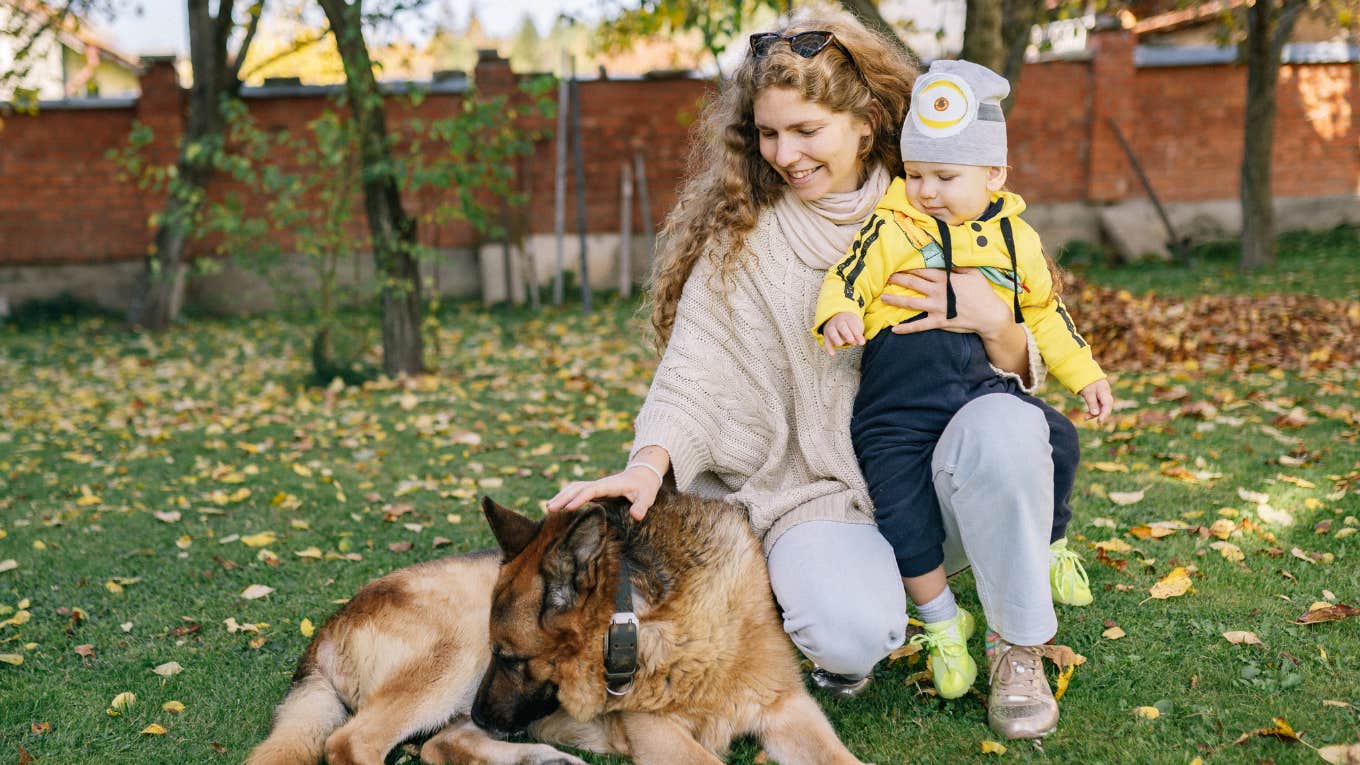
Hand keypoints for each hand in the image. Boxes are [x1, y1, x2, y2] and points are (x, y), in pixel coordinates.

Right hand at [547, 463, 663, 520]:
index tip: (569, 508)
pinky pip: (577, 491)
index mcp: (610, 485)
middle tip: (550, 509)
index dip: (580, 499)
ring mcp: (596, 486)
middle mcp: (600, 484)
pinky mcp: (595, 489)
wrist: (643, 474)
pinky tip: (558, 505)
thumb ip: (642, 506)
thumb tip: (636, 516)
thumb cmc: (645, 487)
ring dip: (562, 496)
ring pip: (574, 487)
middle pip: (577, 487)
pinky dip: (566, 495)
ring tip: (549, 508)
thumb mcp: (647, 497)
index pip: (591, 490)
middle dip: (564, 497)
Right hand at [822, 312, 864, 355]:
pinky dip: (828, 347)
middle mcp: (838, 322)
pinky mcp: (827, 335)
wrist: (838, 317)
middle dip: (846, 333)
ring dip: (836, 338)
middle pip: (842, 326)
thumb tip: (860, 342)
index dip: (857, 334)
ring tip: (841, 344)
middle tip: (851, 340)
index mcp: (848, 319)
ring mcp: (831, 328)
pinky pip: (826, 341)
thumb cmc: (851, 324)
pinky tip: (832, 354)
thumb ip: (858, 335)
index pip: (853, 325)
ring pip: (832, 331)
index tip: (862, 342)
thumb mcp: (857, 326)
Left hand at [883, 268, 1011, 339]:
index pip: (923, 270)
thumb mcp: (973, 273)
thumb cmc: (983, 293)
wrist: (990, 315)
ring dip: (896, 299)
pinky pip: (919, 325)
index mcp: (945, 279)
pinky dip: (906, 328)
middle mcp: (937, 292)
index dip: (909, 267)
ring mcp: (936, 308)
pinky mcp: (938, 322)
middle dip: (898, 279)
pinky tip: (894, 329)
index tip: (898, 264)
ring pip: (911, 302)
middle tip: (885, 276)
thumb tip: (948, 259)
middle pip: (913, 283)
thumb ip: (958, 266)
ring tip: (883, 297)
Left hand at [1079, 378, 1113, 423]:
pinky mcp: (1099, 398)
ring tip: (1085, 417)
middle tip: (1088, 419)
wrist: (1085, 372)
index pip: (1107, 404)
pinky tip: (1087, 415)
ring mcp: (1103, 396)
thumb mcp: (1088, 392)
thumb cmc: (1087, 382)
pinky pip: (1098, 406)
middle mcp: (1106, 394)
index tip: (1100, 422)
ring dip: (1094, 413)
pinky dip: (1093, 410)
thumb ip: (1092, 402)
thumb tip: (1096, 413)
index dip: (1105, 414)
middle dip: (1099, 415)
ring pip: (1101, 407)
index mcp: (1104, 391)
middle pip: (1106, 407)